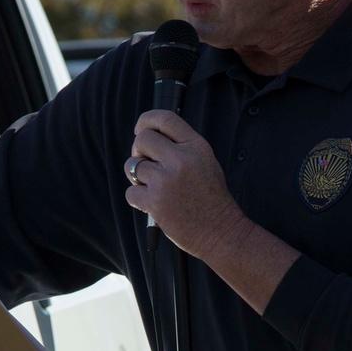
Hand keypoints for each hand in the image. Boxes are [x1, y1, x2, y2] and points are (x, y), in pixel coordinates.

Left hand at [123, 109, 244, 260]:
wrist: (220, 231)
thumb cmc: (212, 199)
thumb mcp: (206, 162)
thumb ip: (183, 147)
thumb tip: (152, 139)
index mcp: (196, 146)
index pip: (165, 119)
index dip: (146, 120)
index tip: (140, 128)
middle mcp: (180, 159)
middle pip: (142, 139)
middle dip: (138, 151)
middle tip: (147, 165)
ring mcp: (166, 180)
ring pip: (132, 165)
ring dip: (137, 177)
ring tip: (153, 187)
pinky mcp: (154, 201)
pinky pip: (130, 191)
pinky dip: (137, 198)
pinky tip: (152, 204)